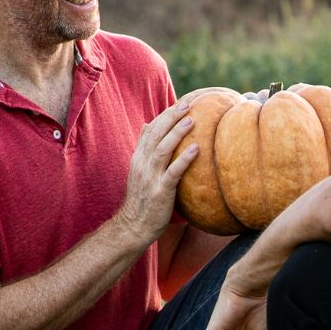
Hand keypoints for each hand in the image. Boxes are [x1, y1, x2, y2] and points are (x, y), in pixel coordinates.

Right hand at [117, 96, 200, 245]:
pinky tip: (196, 148)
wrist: (133, 226)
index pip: (151, 130)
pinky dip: (184, 159)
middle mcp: (142, 165)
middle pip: (156, 135)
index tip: (180, 103)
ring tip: (192, 120)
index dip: (165, 115)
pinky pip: (173, 172)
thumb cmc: (142, 199)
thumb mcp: (140, 170)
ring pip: (162, 150)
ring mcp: (150, 178)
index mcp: (138, 158)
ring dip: (177, 133)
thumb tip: (149, 125)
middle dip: (171, 118)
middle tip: (188, 104)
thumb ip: (145, 149)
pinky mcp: (160, 192)